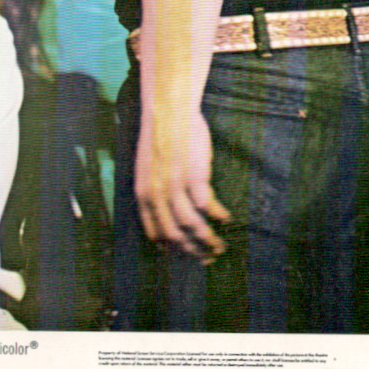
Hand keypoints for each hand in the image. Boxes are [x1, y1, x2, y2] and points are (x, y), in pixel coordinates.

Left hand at [134, 106, 230, 260]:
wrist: (168, 110)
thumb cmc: (161, 136)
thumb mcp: (146, 167)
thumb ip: (153, 189)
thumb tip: (163, 207)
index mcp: (142, 193)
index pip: (154, 232)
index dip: (169, 247)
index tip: (182, 254)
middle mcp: (156, 194)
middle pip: (174, 235)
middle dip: (191, 251)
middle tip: (206, 258)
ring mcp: (175, 187)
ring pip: (193, 226)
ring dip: (208, 241)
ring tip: (219, 246)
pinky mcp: (194, 177)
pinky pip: (209, 206)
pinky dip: (219, 215)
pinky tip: (226, 218)